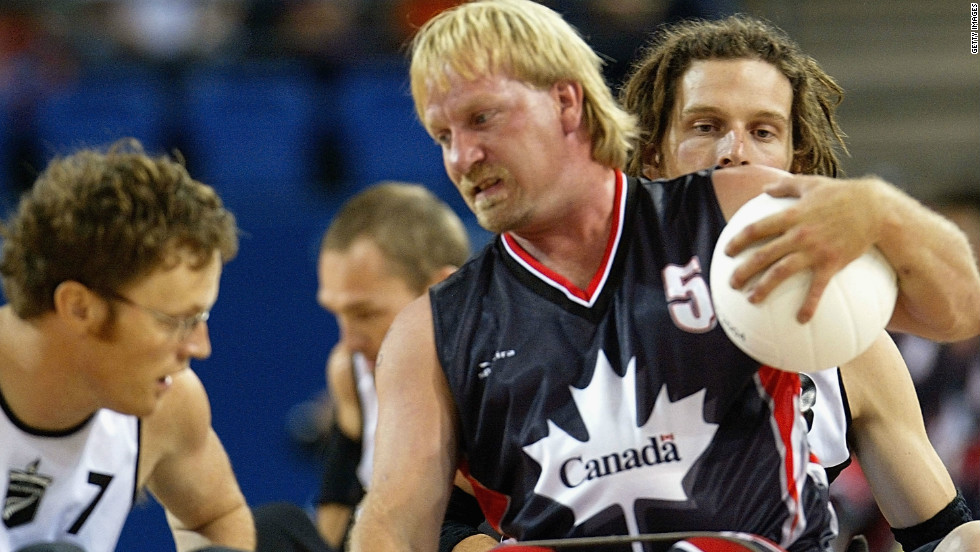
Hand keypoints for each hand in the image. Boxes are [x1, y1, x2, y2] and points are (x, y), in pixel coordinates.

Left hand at [723, 174, 881, 322]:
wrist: (876, 209)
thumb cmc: (843, 194)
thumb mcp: (812, 184)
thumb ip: (786, 185)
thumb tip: (765, 188)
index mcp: (791, 215)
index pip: (756, 229)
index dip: (738, 241)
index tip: (726, 252)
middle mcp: (798, 234)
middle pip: (762, 255)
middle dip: (743, 270)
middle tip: (731, 283)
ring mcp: (814, 250)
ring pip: (781, 272)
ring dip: (763, 288)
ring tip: (751, 300)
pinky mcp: (831, 263)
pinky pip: (817, 288)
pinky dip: (808, 305)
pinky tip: (801, 320)